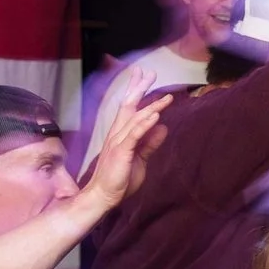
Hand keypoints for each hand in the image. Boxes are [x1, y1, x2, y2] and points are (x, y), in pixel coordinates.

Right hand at [80, 68, 170, 208]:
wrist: (102, 196)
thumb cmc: (118, 179)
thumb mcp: (140, 159)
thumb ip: (150, 143)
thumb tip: (162, 127)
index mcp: (120, 134)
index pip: (128, 108)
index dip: (135, 91)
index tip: (142, 75)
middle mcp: (117, 134)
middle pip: (128, 106)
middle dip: (139, 88)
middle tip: (150, 72)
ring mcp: (118, 142)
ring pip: (135, 118)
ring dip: (152, 106)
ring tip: (166, 97)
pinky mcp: (121, 152)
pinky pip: (135, 134)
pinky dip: (145, 123)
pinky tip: (156, 115)